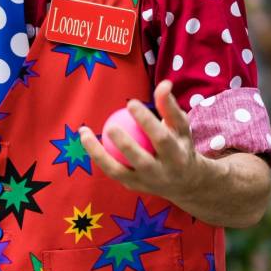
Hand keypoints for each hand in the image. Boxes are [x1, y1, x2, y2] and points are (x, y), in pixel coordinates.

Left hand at [79, 80, 204, 204]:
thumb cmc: (180, 145)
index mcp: (177, 156)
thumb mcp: (180, 126)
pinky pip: (111, 171)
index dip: (146, 121)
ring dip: (98, 153)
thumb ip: (169, 106)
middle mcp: (161, 173)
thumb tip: (163, 84)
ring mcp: (145, 183)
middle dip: (125, 144)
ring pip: (118, 171)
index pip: (161, 138)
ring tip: (84, 133)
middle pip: (141, 160)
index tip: (131, 103)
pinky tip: (86, 139)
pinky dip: (98, 155)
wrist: (186, 183)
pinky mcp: (132, 187)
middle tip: (110, 125)